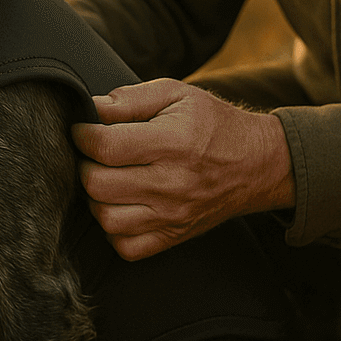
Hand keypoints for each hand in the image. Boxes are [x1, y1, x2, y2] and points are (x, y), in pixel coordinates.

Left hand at [71, 78, 294, 260]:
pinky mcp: (173, 236)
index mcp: (173, 143)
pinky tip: (121, 206)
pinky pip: (126, 247)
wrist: (257, 164)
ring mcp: (172, 216)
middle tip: (93, 154)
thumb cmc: (213, 124)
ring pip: (106, 218)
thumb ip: (131, 98)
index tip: (83, 129)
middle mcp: (171, 184)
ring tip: (106, 179)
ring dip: (95, 198)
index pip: (105, 147)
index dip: (82, 135)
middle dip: (83, 164)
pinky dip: (113, 229)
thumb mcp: (177, 94)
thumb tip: (91, 108)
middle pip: (98, 184)